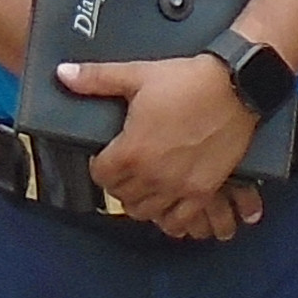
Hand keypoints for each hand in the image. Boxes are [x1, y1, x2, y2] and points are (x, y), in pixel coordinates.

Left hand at [60, 50, 261, 241]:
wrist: (235, 86)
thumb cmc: (186, 80)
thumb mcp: (137, 75)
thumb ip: (96, 79)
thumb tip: (62, 75)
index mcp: (131, 151)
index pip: (101, 176)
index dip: (101, 165)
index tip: (108, 156)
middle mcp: (152, 176)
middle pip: (122, 196)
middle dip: (120, 183)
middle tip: (127, 168)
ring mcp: (179, 187)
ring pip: (146, 213)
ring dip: (142, 201)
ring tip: (146, 185)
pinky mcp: (203, 191)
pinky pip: (179, 222)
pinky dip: (170, 218)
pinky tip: (169, 204)